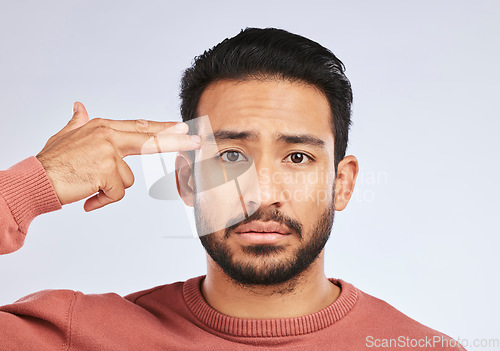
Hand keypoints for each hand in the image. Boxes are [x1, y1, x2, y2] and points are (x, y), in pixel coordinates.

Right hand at [36, 102, 199, 210]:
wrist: (36, 178)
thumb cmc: (52, 161)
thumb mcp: (65, 136)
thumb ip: (77, 121)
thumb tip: (79, 106)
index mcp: (103, 127)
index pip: (140, 127)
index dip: (162, 128)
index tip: (181, 127)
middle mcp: (108, 135)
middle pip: (150, 139)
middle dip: (176, 141)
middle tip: (197, 141)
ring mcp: (108, 151)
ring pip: (126, 180)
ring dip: (109, 189)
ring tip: (88, 185)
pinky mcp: (106, 169)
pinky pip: (116, 193)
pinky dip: (102, 199)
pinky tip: (88, 196)